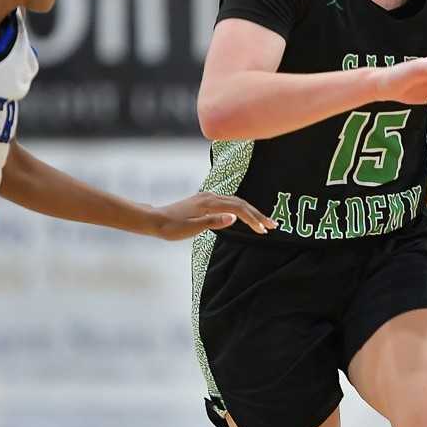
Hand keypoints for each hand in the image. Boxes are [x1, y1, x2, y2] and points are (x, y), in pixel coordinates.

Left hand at [149, 192, 276, 239]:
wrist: (154, 220)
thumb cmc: (171, 227)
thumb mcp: (192, 228)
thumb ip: (214, 222)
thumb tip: (234, 218)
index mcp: (209, 203)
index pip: (238, 209)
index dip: (253, 219)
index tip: (264, 230)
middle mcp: (210, 197)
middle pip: (240, 203)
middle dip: (257, 214)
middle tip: (272, 225)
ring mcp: (207, 197)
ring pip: (235, 202)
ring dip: (250, 212)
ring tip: (262, 222)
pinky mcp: (204, 201)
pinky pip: (228, 202)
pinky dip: (240, 209)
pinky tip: (243, 216)